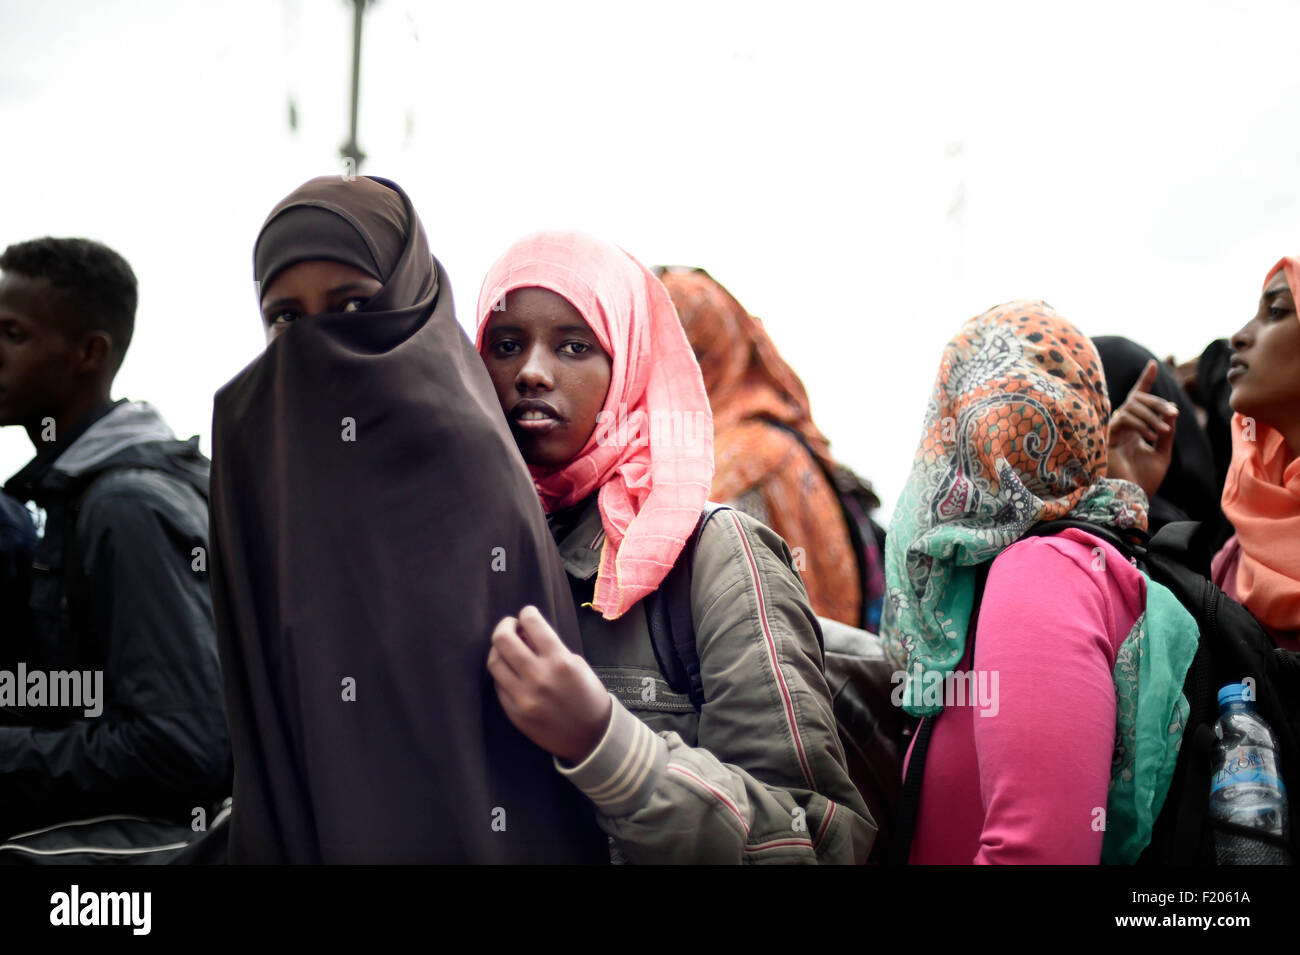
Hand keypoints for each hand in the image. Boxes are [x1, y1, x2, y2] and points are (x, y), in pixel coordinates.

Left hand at [486, 605, 613, 764]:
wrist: (591, 737)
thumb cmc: (588, 696)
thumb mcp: (577, 664)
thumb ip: (551, 648)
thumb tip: (526, 633)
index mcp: (559, 661)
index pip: (532, 623)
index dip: (526, 613)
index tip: (527, 614)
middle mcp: (538, 676)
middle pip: (502, 639)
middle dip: (505, 626)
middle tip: (511, 627)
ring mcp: (523, 696)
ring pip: (494, 662)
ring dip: (499, 649)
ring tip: (507, 649)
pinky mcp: (514, 712)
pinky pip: (498, 684)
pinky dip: (502, 673)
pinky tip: (510, 671)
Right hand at [1106, 359, 1176, 498]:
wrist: (1132, 498)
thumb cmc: (1145, 481)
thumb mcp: (1163, 453)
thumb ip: (1167, 433)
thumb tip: (1170, 412)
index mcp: (1135, 430)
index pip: (1139, 400)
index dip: (1145, 381)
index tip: (1153, 365)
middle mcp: (1122, 427)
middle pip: (1137, 399)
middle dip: (1157, 403)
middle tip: (1172, 413)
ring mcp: (1113, 431)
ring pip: (1131, 406)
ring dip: (1151, 415)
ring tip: (1164, 431)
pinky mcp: (1106, 437)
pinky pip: (1123, 418)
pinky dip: (1140, 423)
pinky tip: (1150, 436)